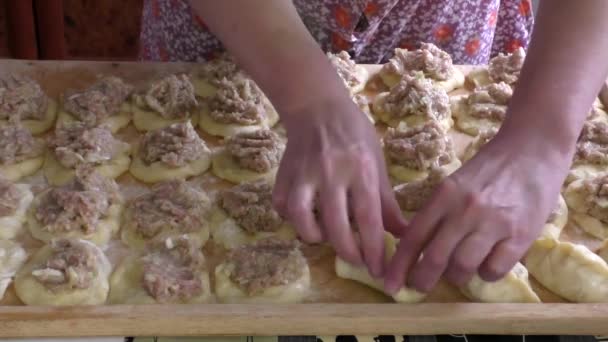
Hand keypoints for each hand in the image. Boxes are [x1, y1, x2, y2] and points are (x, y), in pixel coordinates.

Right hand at [273, 95, 405, 276]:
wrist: (316, 107)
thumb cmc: (354, 134)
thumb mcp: (377, 162)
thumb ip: (387, 201)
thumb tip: (403, 235)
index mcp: (361, 169)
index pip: (368, 219)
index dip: (374, 250)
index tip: (380, 272)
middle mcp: (331, 173)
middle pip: (336, 227)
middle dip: (348, 253)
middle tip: (356, 260)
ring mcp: (303, 175)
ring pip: (303, 221)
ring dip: (316, 237)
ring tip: (327, 236)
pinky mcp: (283, 176)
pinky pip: (283, 209)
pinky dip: (294, 219)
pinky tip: (306, 216)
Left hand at [384, 128, 572, 292]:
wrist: (533, 148)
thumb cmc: (490, 167)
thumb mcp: (455, 183)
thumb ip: (438, 211)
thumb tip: (418, 246)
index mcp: (444, 195)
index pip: (414, 237)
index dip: (399, 265)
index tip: (390, 284)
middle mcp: (464, 210)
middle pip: (435, 258)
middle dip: (421, 279)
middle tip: (419, 288)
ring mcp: (493, 223)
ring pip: (463, 267)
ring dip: (456, 277)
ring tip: (458, 273)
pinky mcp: (520, 235)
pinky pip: (494, 269)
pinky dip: (486, 274)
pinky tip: (487, 265)